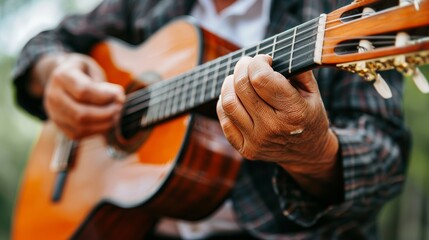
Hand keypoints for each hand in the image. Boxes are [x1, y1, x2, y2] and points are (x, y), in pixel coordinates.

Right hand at [34, 53, 124, 138]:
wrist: (61, 79)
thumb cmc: (82, 72)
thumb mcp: (91, 68)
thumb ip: (102, 84)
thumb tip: (117, 98)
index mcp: (61, 76)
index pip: (83, 91)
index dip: (105, 96)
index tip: (120, 95)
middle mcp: (53, 96)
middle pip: (80, 113)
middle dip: (105, 114)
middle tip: (119, 108)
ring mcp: (54, 113)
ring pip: (80, 126)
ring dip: (103, 124)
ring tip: (116, 116)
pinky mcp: (59, 125)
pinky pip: (78, 134)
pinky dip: (96, 131)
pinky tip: (106, 123)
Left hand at [216, 55, 339, 199]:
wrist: (307, 153)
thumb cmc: (308, 115)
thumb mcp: (312, 91)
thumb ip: (296, 69)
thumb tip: (271, 56)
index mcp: (294, 111)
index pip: (260, 78)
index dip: (258, 62)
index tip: (264, 60)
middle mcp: (273, 128)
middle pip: (241, 87)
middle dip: (242, 67)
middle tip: (248, 64)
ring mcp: (256, 140)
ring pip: (228, 102)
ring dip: (229, 83)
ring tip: (238, 79)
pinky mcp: (245, 149)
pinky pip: (224, 119)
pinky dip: (225, 102)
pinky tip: (236, 97)